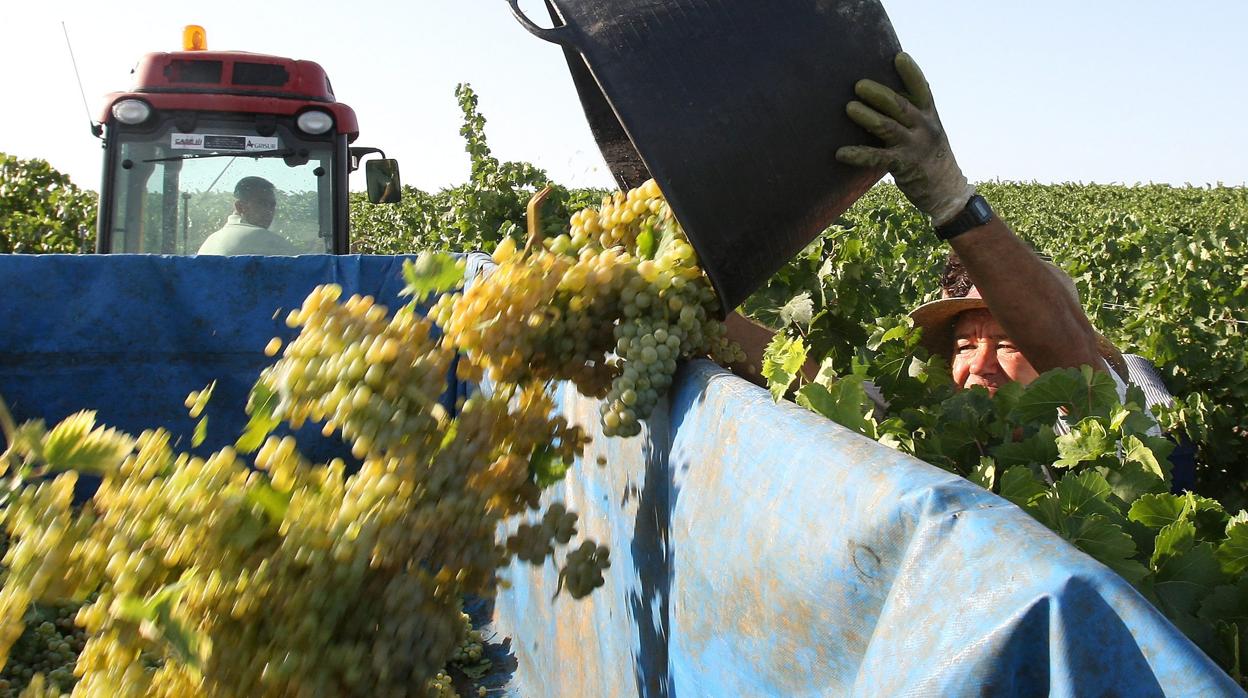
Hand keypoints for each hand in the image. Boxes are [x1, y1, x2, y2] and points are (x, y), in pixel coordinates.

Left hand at [835, 52, 974, 225]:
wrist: (946, 190)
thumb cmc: (928, 155)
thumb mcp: (927, 130)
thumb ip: (909, 114)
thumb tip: (880, 96)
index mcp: (929, 115)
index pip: (921, 89)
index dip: (911, 72)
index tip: (899, 56)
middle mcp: (923, 127)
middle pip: (900, 106)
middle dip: (879, 94)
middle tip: (859, 84)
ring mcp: (913, 147)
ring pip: (888, 128)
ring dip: (867, 117)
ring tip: (849, 108)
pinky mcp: (902, 166)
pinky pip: (877, 158)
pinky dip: (858, 154)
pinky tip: (840, 153)